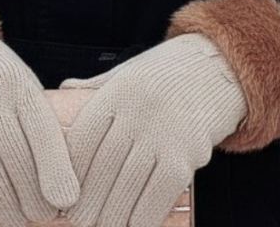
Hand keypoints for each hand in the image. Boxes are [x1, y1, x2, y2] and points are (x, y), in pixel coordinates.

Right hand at [0, 22, 79, 226]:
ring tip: (18, 219)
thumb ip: (38, 120)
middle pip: (18, 161)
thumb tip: (60, 178)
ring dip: (8, 209)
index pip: (43, 133)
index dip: (57, 171)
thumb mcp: (20, 83)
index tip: (67, 200)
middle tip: (42, 214)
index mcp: (19, 86)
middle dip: (34, 198)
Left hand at [58, 33, 247, 226]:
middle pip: (100, 171)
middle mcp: (138, 113)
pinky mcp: (186, 157)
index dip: (68, 174)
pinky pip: (156, 198)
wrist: (216, 69)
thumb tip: (64, 87)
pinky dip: (141, 218)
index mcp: (118, 92)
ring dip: (111, 218)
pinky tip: (132, 224)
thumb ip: (97, 87)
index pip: (82, 141)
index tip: (63, 194)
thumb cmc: (166, 75)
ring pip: (125, 190)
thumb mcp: (128, 72)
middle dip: (86, 204)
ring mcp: (163, 135)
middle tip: (79, 221)